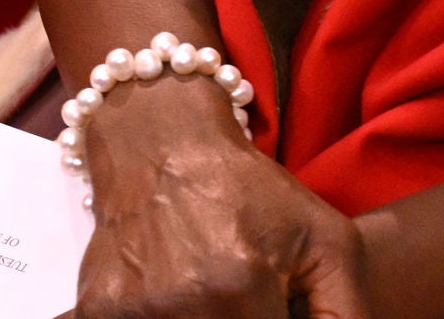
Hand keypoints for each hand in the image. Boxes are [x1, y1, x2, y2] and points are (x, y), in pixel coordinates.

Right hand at [73, 75, 367, 318]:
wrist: (160, 142)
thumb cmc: (250, 190)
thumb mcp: (326, 238)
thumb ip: (345, 311)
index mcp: (242, 286)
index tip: (275, 304)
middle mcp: (185, 303)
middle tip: (246, 293)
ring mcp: (135, 309)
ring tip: (210, 285)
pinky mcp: (97, 310)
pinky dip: (160, 317)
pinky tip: (172, 289)